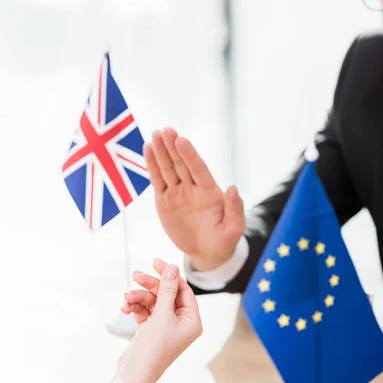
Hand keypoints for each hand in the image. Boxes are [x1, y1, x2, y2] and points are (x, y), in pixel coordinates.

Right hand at [115, 259, 202, 382]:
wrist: (134, 373)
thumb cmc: (153, 347)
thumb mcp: (162, 315)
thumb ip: (167, 289)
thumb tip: (173, 267)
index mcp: (192, 320)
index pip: (184, 290)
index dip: (170, 275)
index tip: (156, 262)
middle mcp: (181, 323)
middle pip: (167, 294)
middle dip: (150, 286)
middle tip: (136, 275)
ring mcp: (166, 326)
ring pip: (153, 301)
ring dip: (139, 297)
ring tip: (126, 298)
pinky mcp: (151, 329)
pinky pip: (145, 311)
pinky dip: (135, 307)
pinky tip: (125, 308)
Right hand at [144, 128, 245, 270]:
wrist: (207, 252)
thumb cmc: (223, 240)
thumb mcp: (234, 228)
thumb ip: (235, 208)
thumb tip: (232, 186)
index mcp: (210, 192)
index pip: (198, 169)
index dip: (190, 155)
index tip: (182, 140)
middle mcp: (193, 188)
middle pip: (181, 164)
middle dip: (173, 147)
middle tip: (165, 130)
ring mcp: (178, 193)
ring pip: (168, 169)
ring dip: (161, 152)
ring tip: (154, 135)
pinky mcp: (165, 200)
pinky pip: (157, 181)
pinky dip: (152, 166)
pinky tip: (148, 150)